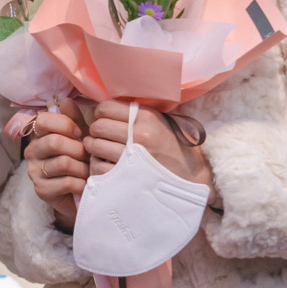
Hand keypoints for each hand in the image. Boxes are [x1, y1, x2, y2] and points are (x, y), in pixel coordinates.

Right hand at [15, 104, 86, 229]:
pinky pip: (66, 182)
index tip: (79, 134)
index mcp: (38, 135)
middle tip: (87, 156)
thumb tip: (66, 100)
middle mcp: (31, 152)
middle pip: (55, 142)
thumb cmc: (80, 161)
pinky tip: (84, 184)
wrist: (79, 193)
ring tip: (87, 171)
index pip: (44, 120)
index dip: (66, 125)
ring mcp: (34, 172)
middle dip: (78, 150)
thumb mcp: (79, 138)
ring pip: (63, 163)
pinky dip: (81, 183)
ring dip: (82, 168)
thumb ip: (74, 120)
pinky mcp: (41, 190)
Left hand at [84, 100, 214, 193]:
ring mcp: (132, 157)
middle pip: (98, 126)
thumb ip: (138, 114)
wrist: (192, 180)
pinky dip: (97, 166)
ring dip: (94, 149)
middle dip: (95, 131)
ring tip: (101, 151)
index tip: (103, 120)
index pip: (106, 107)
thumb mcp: (163, 123)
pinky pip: (97, 167)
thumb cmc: (175, 149)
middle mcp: (139, 134)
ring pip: (94, 146)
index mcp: (147, 117)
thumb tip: (109, 107)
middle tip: (101, 137)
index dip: (100, 113)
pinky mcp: (126, 177)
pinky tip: (105, 166)